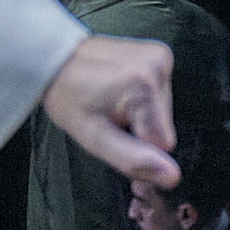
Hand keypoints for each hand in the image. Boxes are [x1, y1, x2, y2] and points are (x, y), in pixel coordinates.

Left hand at [42, 38, 176, 181]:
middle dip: (139, 128)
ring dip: (140, 113)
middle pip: (165, 127)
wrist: (57, 61)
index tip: (115, 135)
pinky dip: (144, 97)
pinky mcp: (161, 53)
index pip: (164, 144)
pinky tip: (122, 88)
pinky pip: (161, 92)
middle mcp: (157, 66)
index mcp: (143, 87)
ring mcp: (160, 56)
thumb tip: (172, 176)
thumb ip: (134, 160)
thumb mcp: (95, 138)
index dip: (139, 149)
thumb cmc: (69, 97)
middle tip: (110, 115)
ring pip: (163, 112)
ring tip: (112, 100)